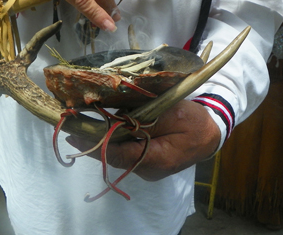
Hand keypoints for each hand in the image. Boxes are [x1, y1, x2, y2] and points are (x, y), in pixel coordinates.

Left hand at [66, 100, 220, 180]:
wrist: (212, 132)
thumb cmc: (195, 121)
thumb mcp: (172, 113)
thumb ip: (144, 119)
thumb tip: (116, 120)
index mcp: (157, 159)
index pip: (119, 155)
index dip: (95, 145)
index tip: (74, 135)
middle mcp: (148, 169)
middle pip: (115, 156)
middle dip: (94, 141)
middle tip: (70, 126)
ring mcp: (147, 168)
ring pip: (119, 153)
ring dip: (104, 138)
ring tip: (83, 122)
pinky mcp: (147, 161)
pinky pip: (126, 151)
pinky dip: (115, 138)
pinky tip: (106, 125)